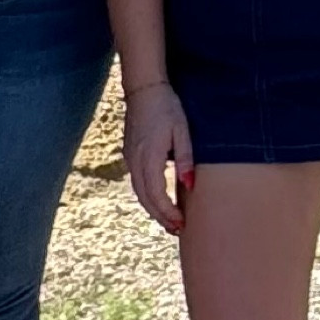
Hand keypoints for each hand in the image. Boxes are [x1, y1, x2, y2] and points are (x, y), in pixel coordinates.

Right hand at [122, 83, 193, 234]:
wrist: (143, 88)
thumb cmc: (166, 106)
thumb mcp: (181, 131)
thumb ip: (185, 159)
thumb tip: (189, 186)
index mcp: (148, 157)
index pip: (156, 194)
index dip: (168, 212)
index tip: (182, 223)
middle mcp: (135, 161)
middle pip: (145, 199)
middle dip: (160, 217)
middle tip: (177, 230)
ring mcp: (130, 158)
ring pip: (139, 193)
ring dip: (153, 209)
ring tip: (169, 222)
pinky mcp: (130, 154)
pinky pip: (137, 183)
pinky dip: (147, 197)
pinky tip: (158, 201)